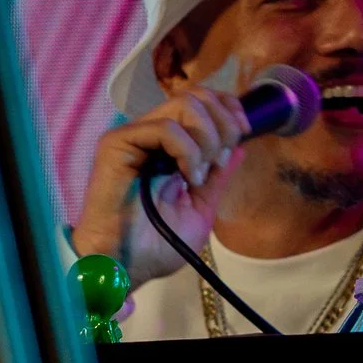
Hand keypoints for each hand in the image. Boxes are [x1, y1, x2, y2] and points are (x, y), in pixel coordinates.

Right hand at [69, 87, 249, 262]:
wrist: (127, 265)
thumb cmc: (158, 244)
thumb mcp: (201, 205)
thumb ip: (217, 175)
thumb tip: (239, 147)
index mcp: (169, 145)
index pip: (202, 101)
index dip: (229, 108)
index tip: (244, 132)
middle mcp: (150, 134)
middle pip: (196, 96)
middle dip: (223, 122)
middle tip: (220, 158)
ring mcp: (133, 136)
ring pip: (184, 104)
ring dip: (207, 138)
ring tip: (199, 174)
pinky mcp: (117, 143)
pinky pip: (165, 128)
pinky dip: (188, 149)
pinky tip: (186, 177)